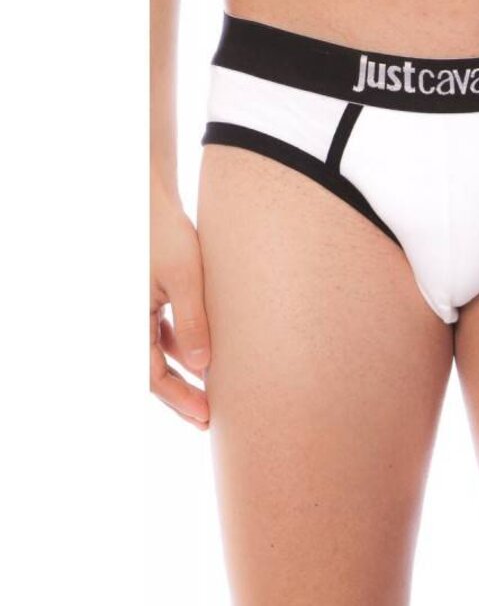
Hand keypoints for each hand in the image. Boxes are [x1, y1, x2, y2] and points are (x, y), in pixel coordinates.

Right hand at [150, 185, 210, 428]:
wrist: (151, 199)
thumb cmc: (166, 233)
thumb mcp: (185, 278)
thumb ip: (193, 321)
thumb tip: (203, 366)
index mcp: (128, 320)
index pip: (152, 375)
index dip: (179, 399)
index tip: (206, 416)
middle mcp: (127, 320)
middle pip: (153, 370)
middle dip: (181, 395)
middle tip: (209, 419)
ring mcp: (137, 310)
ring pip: (158, 353)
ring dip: (184, 372)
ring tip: (212, 391)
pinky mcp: (148, 299)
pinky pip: (162, 333)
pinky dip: (182, 347)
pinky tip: (206, 358)